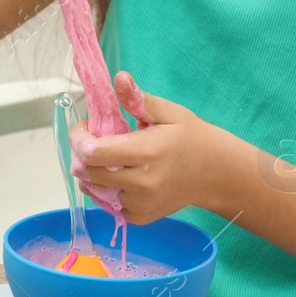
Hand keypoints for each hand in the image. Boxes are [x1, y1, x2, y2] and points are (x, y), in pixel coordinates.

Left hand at [77, 72, 224, 224]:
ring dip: (93, 173)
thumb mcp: (169, 113)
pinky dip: (107, 190)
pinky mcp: (140, 218)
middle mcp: (142, 183)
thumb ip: (139, 99)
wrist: (216, 174)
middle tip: (95, 141)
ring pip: (95, 190)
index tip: (85, 127)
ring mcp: (140, 204)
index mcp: (147, 153)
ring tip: (110, 158)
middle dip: (82, 155)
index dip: (79, 139)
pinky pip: (109, 205)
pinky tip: (122, 176)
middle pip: (88, 173)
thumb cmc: (191, 137)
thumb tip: (119, 78)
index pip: (94, 152)